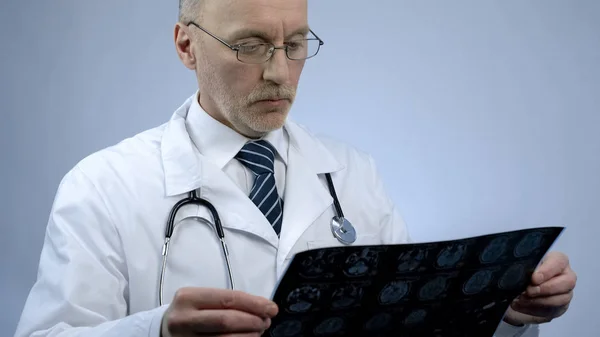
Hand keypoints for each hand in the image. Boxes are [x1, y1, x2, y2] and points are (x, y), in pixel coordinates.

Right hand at [161, 287, 278, 336]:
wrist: (165, 329)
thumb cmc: (190, 311)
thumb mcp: (202, 299)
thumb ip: (227, 301)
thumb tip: (261, 308)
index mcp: (188, 297)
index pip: (228, 299)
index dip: (254, 304)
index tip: (271, 308)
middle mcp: (184, 319)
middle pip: (227, 321)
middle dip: (253, 321)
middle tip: (266, 321)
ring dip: (249, 336)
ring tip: (258, 332)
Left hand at [503, 251, 575, 325]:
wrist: (513, 290)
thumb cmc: (517, 273)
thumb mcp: (517, 266)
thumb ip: (522, 267)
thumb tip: (517, 273)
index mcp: (555, 260)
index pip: (559, 261)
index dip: (548, 271)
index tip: (534, 279)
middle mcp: (564, 275)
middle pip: (568, 281)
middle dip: (546, 288)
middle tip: (528, 291)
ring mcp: (564, 292)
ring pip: (562, 298)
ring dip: (539, 301)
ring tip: (521, 299)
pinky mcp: (559, 307)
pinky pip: (552, 310)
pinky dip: (534, 309)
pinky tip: (520, 305)